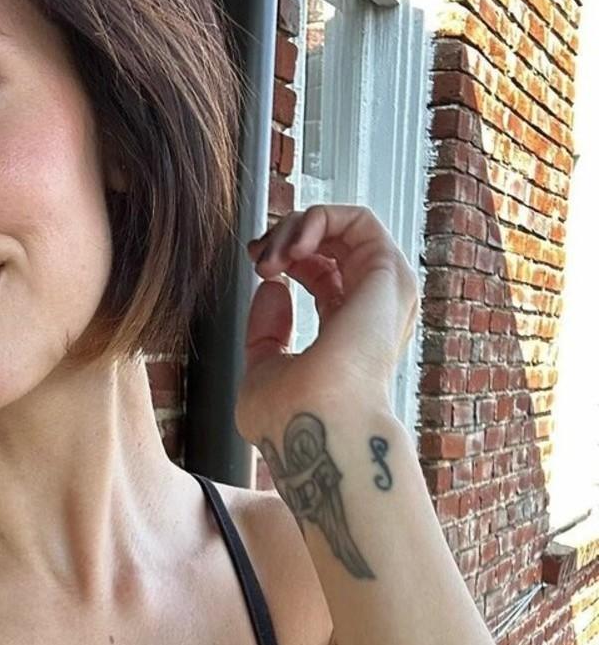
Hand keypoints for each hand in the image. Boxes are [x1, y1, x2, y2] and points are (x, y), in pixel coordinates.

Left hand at [237, 203, 418, 444]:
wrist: (314, 426)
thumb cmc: (291, 417)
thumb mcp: (262, 370)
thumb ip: (267, 332)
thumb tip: (274, 287)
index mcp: (344, 333)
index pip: (319, 274)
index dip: (283, 257)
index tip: (254, 265)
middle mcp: (369, 310)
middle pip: (330, 245)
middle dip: (284, 237)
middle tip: (258, 257)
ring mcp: (382, 292)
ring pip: (343, 227)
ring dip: (297, 228)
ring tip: (271, 256)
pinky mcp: (389, 273)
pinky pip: (359, 218)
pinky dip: (318, 219)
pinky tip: (293, 247)